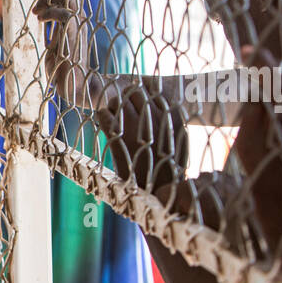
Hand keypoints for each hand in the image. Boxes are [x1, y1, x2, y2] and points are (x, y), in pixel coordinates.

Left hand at [32, 0, 91, 103]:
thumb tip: (40, 9)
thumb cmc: (64, 65)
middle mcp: (78, 14)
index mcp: (75, 11)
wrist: (76, 87)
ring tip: (37, 13)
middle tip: (38, 3)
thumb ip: (52, 21)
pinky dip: (50, 12)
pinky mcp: (74, 36)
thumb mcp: (55, 36)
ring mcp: (78, 24)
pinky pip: (65, 14)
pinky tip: (41, 21)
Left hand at [94, 79, 187, 194]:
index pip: (153, 91)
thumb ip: (170, 119)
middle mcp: (153, 118)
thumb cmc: (169, 167)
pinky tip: (104, 121)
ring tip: (114, 116)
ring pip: (116, 101)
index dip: (143, 94)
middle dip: (126, 98)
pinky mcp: (117, 138)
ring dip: (113, 106)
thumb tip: (161, 101)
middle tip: (123, 107)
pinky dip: (102, 116)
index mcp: (171, 116)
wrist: (159, 191)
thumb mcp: (179, 140)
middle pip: (133, 93)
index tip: (139, 103)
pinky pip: (104, 115)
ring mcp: (134, 127)